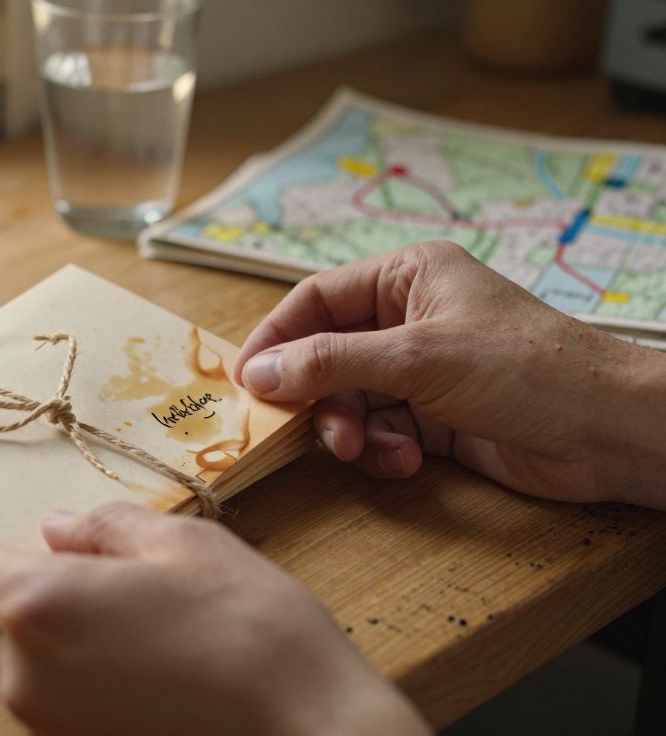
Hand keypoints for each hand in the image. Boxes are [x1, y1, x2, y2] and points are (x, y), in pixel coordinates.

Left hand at [0, 503, 429, 735]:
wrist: (308, 729)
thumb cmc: (248, 626)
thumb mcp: (182, 543)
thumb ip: (103, 528)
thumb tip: (56, 531)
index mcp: (37, 607)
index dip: (13, 552)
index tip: (69, 552)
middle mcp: (26, 676)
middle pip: (9, 618)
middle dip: (59, 596)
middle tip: (139, 590)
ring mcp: (51, 726)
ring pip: (42, 662)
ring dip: (82, 641)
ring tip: (163, 636)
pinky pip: (71, 701)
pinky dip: (101, 682)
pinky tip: (166, 674)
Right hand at [233, 241, 665, 509]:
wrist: (609, 432)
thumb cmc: (525, 370)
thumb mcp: (417, 358)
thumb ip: (330, 364)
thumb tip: (257, 373)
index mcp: (407, 277)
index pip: (316, 300)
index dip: (276, 338)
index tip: (246, 381)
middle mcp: (410, 319)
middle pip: (326, 356)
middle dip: (318, 397)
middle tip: (310, 431)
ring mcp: (422, 370)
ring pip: (349, 400)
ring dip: (350, 430)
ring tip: (367, 451)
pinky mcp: (435, 417)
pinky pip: (380, 431)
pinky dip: (382, 450)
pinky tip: (407, 460)